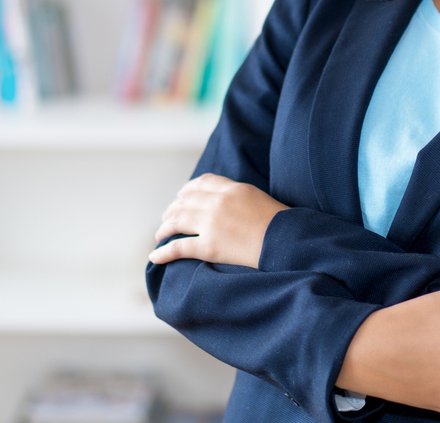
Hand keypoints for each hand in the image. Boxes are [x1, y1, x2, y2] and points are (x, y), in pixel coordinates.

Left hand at [149, 173, 288, 268]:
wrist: (285, 241)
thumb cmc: (279, 222)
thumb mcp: (257, 197)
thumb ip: (238, 195)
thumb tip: (224, 200)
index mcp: (232, 188)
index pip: (201, 182)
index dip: (187, 190)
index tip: (181, 197)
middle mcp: (218, 202)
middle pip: (185, 201)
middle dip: (172, 209)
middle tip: (166, 218)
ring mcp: (212, 223)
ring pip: (177, 221)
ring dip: (164, 229)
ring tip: (159, 235)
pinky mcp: (209, 246)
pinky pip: (179, 247)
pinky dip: (163, 252)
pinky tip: (154, 256)